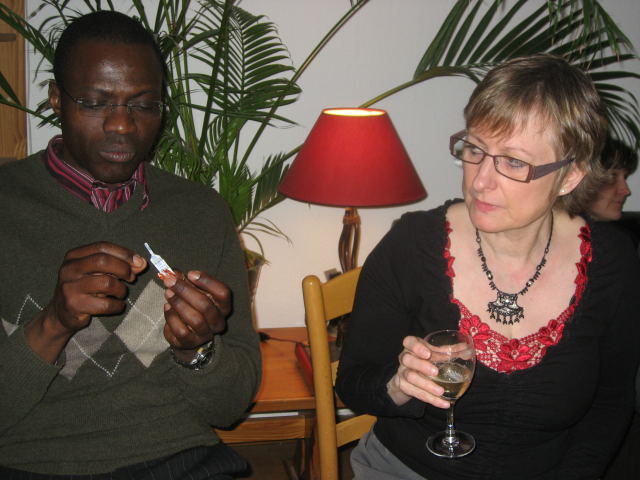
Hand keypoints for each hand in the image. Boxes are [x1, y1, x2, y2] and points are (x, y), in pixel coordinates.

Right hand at [26, 242, 146, 361]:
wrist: (62, 314)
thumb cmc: (85, 289)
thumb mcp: (98, 273)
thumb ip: (118, 265)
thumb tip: (141, 263)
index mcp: (74, 256)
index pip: (102, 247)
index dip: (124, 253)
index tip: (139, 262)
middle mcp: (69, 269)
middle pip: (103, 261)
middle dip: (124, 268)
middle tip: (132, 278)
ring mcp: (69, 287)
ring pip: (106, 283)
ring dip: (121, 289)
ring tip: (121, 293)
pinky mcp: (74, 305)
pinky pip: (105, 304)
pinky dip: (117, 305)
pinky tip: (116, 305)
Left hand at [161, 271, 230, 354]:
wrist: (188, 333)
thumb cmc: (193, 307)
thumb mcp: (192, 292)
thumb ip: (185, 281)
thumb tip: (172, 273)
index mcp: (223, 306)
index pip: (223, 293)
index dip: (207, 282)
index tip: (190, 273)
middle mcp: (218, 322)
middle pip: (206, 306)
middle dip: (186, 291)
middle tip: (170, 281)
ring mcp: (205, 334)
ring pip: (195, 319)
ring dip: (179, 304)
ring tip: (168, 293)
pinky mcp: (190, 342)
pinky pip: (181, 330)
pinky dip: (172, 317)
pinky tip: (167, 307)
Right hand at [386, 335, 449, 408]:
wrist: (407, 378)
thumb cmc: (424, 361)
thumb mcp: (434, 354)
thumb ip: (449, 351)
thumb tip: (468, 349)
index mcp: (412, 347)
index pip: (408, 342)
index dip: (416, 347)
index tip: (427, 353)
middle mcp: (405, 358)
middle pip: (407, 359)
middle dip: (421, 365)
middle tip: (435, 372)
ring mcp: (402, 372)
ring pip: (411, 377)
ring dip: (427, 385)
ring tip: (441, 391)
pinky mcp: (404, 387)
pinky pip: (416, 393)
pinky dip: (430, 399)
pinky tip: (443, 403)